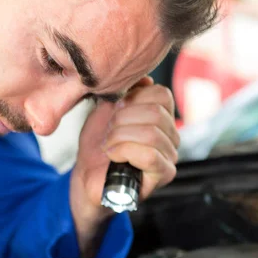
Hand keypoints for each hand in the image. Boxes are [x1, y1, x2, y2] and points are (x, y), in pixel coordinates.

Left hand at [70, 77, 178, 255]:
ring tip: (109, 146)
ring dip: (120, 137)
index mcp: (161, 117)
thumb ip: (125, 92)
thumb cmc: (98, 146)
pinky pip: (150, 155)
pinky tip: (113, 155)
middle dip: (122, 120)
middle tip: (109, 133)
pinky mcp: (164, 174)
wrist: (87, 177)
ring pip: (151, 133)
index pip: (161, 94)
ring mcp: (170, 155)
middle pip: (156, 113)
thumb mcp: (107, 111)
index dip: (132, 98)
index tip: (114, 111)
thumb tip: (145, 80)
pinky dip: (124, 151)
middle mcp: (171, 135)